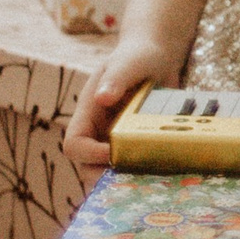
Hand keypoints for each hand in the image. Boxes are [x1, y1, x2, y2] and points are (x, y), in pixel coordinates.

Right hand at [67, 39, 178, 177]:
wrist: (157, 57)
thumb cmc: (138, 55)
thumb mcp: (128, 62)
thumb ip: (116, 79)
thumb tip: (102, 99)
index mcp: (88, 113)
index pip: (74, 145)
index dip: (90, 154)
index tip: (114, 153)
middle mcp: (98, 131)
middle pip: (89, 167)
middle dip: (106, 178)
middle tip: (135, 181)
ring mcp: (115, 140)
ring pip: (111, 173)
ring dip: (127, 181)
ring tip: (151, 183)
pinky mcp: (135, 145)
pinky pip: (134, 167)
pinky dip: (144, 175)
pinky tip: (165, 177)